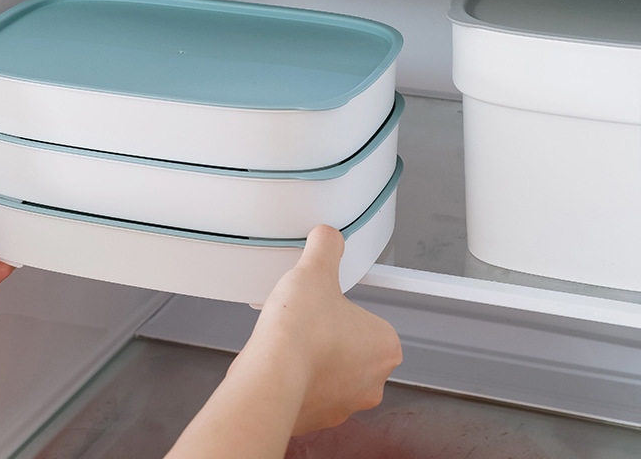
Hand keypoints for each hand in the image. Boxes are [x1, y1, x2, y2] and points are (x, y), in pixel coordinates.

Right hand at [237, 224, 402, 434]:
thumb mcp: (316, 269)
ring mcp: (344, 405)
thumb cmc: (299, 332)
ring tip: (292, 337)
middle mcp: (372, 382)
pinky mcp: (316, 419)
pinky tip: (281, 360)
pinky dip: (297, 378)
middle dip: (332, 333)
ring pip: (332, 373)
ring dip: (315, 357)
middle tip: (310, 317)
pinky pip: (310, 392)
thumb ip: (327, 246)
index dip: (347, 307)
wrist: (270, 376)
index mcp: (385, 346)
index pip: (372, 320)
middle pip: (354, 347)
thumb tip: (328, 236)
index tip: (332, 302)